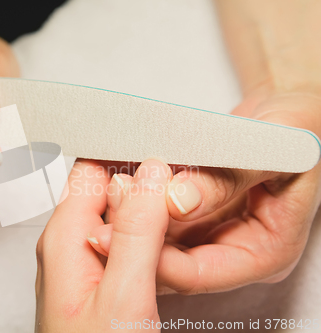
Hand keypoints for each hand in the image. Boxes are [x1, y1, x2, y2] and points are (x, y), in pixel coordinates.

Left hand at [36, 159, 170, 331]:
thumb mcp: (122, 295)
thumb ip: (137, 231)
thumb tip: (152, 174)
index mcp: (65, 236)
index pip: (93, 168)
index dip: (131, 160)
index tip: (167, 168)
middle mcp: (70, 245)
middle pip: (109, 191)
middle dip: (146, 193)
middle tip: (178, 208)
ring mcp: (84, 263)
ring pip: (122, 218)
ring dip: (151, 220)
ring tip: (174, 238)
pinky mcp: (100, 280)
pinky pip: (126, 244)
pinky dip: (149, 243)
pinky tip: (166, 257)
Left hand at [87, 90, 320, 293]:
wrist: (289, 118)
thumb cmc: (296, 132)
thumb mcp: (276, 149)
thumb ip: (228, 177)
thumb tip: (177, 198)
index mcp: (265, 252)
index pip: (198, 273)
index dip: (156, 254)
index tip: (122, 227)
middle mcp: (231, 250)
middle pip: (171, 261)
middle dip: (136, 233)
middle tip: (110, 198)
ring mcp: (210, 235)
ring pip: (158, 241)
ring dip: (130, 217)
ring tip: (110, 184)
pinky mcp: (192, 217)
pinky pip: (157, 219)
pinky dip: (136, 203)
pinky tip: (119, 180)